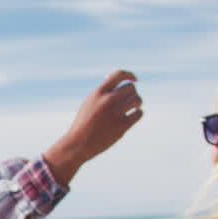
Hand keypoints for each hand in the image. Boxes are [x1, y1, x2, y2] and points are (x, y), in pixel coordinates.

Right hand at [44, 69, 142, 183]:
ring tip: (133, 108)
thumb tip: (121, 84)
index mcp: (98, 93)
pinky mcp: (122, 126)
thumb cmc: (84, 123)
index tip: (133, 80)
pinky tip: (132, 116)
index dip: (129, 75)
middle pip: (131, 88)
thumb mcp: (89, 103)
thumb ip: (103, 92)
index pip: (119, 75)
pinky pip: (139, 114)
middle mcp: (107, 100)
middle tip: (128, 101)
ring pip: (137, 100)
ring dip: (137, 103)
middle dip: (132, 93)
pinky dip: (137, 114)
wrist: (78, 144)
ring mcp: (115, 113)